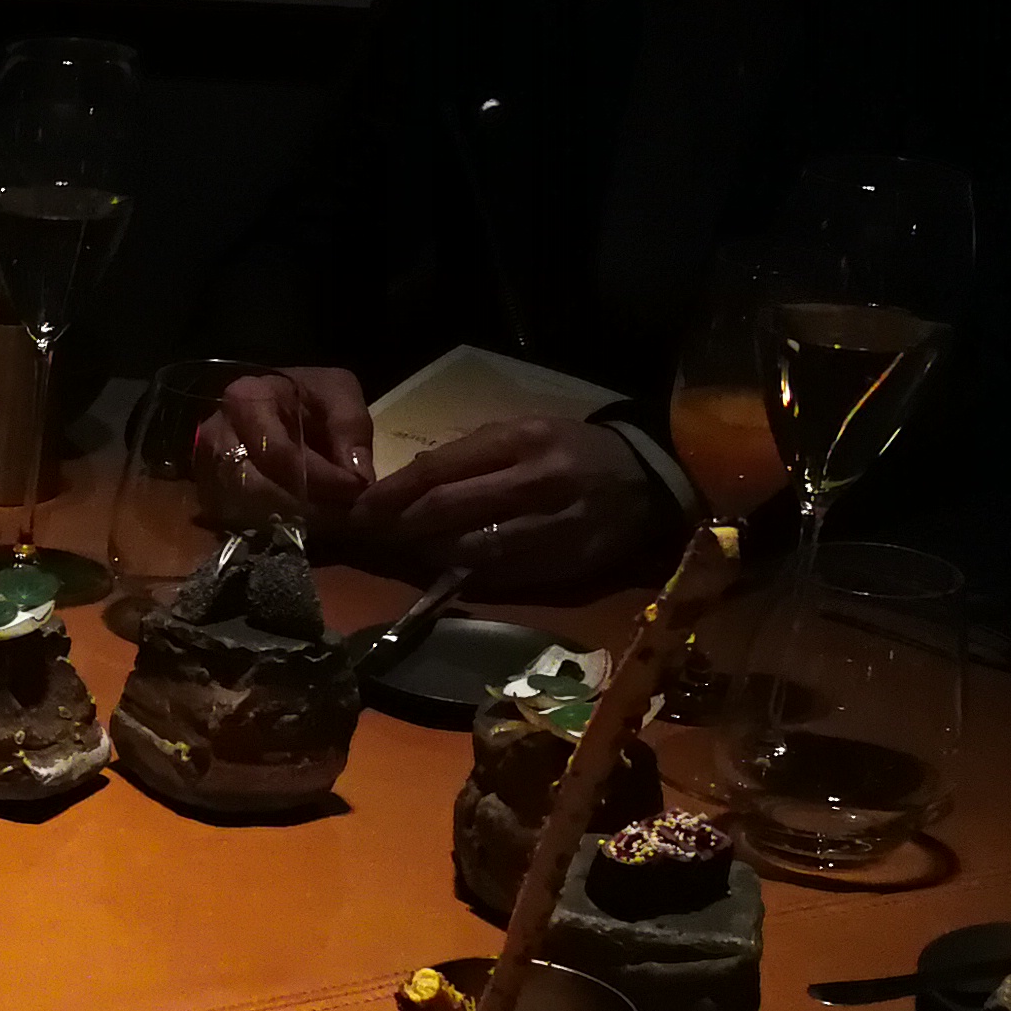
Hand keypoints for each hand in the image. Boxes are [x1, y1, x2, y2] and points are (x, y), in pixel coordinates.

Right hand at [209, 367, 372, 523]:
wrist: (276, 403)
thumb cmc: (306, 396)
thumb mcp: (338, 393)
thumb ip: (350, 426)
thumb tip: (357, 476)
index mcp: (244, 400)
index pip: (278, 452)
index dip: (319, 476)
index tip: (355, 490)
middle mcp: (215, 436)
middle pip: (254, 488)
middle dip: (304, 508)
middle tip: (343, 516)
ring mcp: (205, 469)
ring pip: (243, 512)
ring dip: (289, 524)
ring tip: (328, 523)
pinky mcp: (209, 496)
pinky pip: (236, 524)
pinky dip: (271, 531)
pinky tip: (303, 526)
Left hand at [344, 417, 669, 597]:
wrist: (649, 479)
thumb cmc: (572, 452)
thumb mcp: (523, 434)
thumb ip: (469, 457)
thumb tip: (408, 484)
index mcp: (522, 438)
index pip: (441, 468)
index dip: (393, 493)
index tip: (360, 509)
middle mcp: (539, 479)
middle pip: (450, 509)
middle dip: (402, 527)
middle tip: (371, 538)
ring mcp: (556, 524)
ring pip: (474, 549)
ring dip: (430, 557)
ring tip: (407, 556)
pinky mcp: (570, 561)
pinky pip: (506, 575)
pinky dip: (470, 576)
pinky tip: (449, 573)